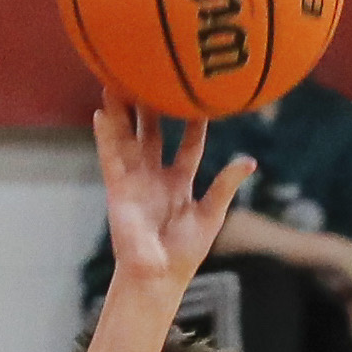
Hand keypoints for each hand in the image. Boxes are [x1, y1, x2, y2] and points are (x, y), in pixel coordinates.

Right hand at [94, 92, 256, 297]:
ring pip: (128, 138)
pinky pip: (110, 157)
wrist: (158, 277)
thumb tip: (250, 161)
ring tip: (119, 80)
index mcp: (178, 182)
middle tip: (154, 74)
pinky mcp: (118, 188)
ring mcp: (135, 180)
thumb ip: (225, 185)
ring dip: (123, 111)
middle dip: (152, 106)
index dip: (193, 122)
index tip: (199, 96)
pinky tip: (101, 111)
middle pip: (152, 133)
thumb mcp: (211, 214)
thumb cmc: (184, 253)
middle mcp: (154, 176)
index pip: (188, 144)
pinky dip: (106, 135)